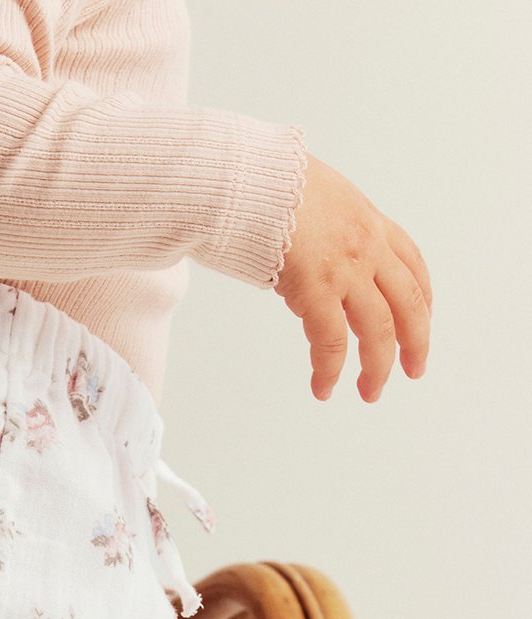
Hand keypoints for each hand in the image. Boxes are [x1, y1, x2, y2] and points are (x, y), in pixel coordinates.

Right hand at [273, 153, 431, 401]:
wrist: (242, 178)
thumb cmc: (263, 186)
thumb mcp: (315, 197)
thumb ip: (327, 227)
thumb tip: (312, 252)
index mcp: (368, 220)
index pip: (412, 263)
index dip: (422, 299)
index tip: (421, 322)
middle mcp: (367, 245)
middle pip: (408, 303)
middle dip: (415, 342)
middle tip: (412, 371)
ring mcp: (346, 267)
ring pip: (379, 330)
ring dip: (377, 368)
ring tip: (370, 393)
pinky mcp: (317, 288)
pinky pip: (331, 342)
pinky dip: (330, 371)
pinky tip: (324, 389)